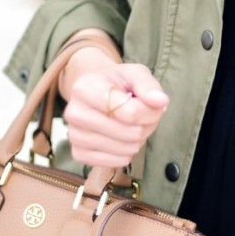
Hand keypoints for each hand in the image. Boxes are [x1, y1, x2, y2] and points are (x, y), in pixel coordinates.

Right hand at [62, 49, 168, 167]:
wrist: (95, 93)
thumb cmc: (117, 83)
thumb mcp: (134, 73)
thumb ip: (148, 85)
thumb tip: (160, 101)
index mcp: (85, 88)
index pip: (130, 112)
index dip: (151, 111)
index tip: (154, 104)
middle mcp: (74, 113)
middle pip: (130, 133)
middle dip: (146, 125)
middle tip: (144, 115)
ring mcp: (74, 136)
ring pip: (126, 149)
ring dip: (139, 139)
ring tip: (133, 124)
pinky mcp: (79, 154)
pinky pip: (118, 161)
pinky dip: (128, 152)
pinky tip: (123, 137)